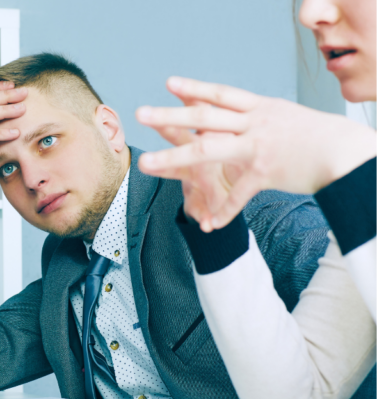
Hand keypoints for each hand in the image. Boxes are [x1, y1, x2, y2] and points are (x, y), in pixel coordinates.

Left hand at [136, 76, 376, 230]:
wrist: (346, 153)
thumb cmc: (317, 136)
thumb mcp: (284, 117)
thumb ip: (255, 118)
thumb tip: (233, 116)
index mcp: (259, 108)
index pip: (220, 94)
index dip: (194, 88)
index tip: (169, 84)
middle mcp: (254, 123)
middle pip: (203, 117)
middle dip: (169, 115)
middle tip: (141, 113)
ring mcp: (257, 147)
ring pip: (206, 150)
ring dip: (172, 159)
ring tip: (146, 164)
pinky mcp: (266, 172)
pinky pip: (238, 194)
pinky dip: (223, 212)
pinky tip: (209, 225)